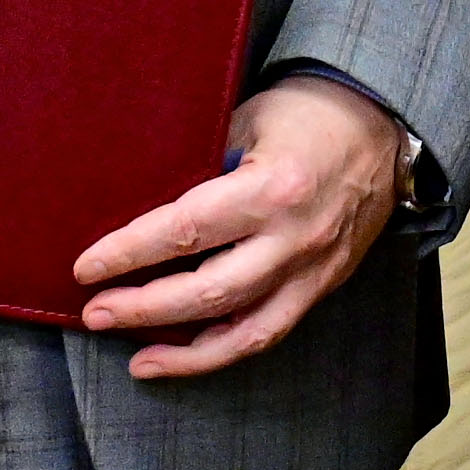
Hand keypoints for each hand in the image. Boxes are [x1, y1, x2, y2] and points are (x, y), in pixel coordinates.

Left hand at [74, 74, 415, 380]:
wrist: (383, 125)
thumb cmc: (308, 112)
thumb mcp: (247, 119)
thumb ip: (201, 164)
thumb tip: (140, 205)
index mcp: (273, 188)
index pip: (185, 230)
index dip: (129, 253)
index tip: (86, 267)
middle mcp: (295, 238)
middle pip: (208, 292)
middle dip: (142, 308)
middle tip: (94, 313)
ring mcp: (314, 268)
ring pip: (244, 330)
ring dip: (183, 351)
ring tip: (134, 356)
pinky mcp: (323, 284)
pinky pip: (270, 330)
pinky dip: (223, 351)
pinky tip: (184, 357)